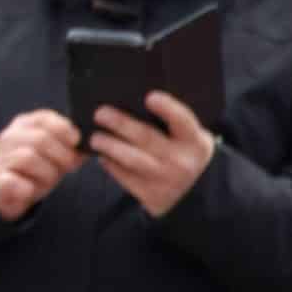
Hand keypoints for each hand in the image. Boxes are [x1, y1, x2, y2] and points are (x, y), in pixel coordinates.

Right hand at [0, 109, 83, 220]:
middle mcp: (9, 137)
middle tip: (69, 167)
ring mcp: (0, 158)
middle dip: (62, 156)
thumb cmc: (38, 168)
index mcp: (24, 124)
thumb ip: (70, 144)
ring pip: (29, 158)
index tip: (75, 142)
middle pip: (41, 139)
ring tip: (50, 181)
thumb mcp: (55, 151)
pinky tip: (29, 190)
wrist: (7, 192)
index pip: (45, 118)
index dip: (64, 130)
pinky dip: (25, 187)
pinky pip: (12, 181)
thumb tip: (89, 144)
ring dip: (48, 173)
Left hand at [90, 91, 214, 218]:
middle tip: (100, 113)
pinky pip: (124, 176)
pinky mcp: (151, 195)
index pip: (183, 121)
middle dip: (121, 123)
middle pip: (147, 138)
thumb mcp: (188, 136)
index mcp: (196, 142)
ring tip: (95, 137)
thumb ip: (170, 120)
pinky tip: (103, 155)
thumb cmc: (182, 151)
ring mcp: (167, 180)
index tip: (150, 97)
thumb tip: (135, 97)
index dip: (168, 109)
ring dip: (109, 145)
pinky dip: (110, 164)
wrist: (193, 191)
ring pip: (131, 159)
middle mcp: (183, 162)